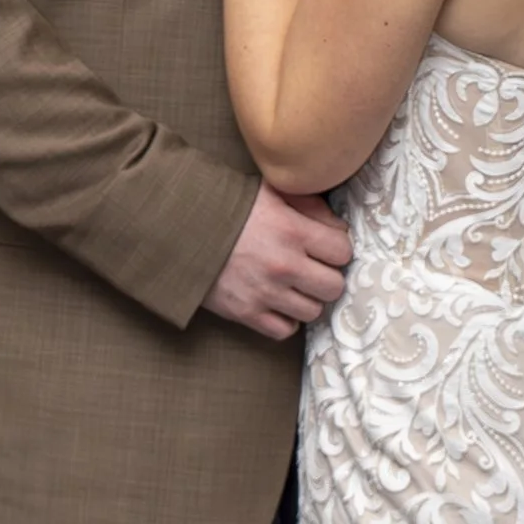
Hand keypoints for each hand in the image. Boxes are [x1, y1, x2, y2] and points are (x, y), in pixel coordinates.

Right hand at [203, 179, 351, 341]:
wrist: (179, 229)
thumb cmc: (227, 207)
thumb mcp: (270, 192)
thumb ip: (309, 205)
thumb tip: (338, 228)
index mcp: (292, 230)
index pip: (343, 251)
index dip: (336, 249)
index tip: (324, 247)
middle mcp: (284, 265)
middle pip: (334, 286)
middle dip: (326, 277)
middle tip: (312, 270)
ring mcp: (265, 292)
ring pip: (313, 311)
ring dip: (306, 300)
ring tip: (293, 287)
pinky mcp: (246, 313)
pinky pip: (285, 330)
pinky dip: (285, 320)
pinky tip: (277, 303)